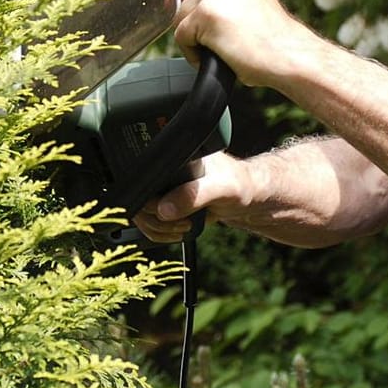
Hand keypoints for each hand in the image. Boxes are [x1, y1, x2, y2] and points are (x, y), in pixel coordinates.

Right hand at [132, 152, 246, 243]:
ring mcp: (164, 186)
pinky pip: (148, 219)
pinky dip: (158, 232)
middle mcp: (165, 169)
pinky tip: (177, 231)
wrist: (249, 198)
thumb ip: (193, 196)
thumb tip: (163, 209)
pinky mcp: (166, 201)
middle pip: (137, 196)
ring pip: (140, 212)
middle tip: (181, 222)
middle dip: (155, 218)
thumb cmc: (240, 186)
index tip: (168, 211)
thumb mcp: (221, 189)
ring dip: (157, 227)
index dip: (149, 198)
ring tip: (183, 227)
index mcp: (174, 156)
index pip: (144, 176)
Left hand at [174, 0, 315, 89]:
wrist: (290, 56)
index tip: (200, 14)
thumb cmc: (267, 35)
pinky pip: (180, 37)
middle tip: (220, 31)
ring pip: (175, 16)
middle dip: (189, 17)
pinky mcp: (207, 12)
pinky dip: (193, 53)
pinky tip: (220, 53)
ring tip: (223, 43)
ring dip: (193, 37)